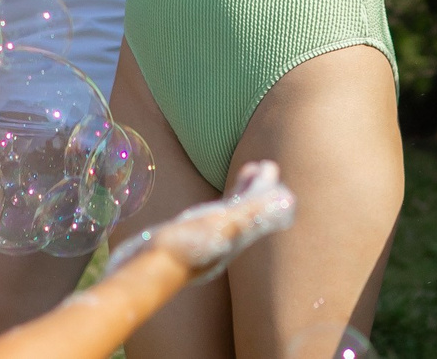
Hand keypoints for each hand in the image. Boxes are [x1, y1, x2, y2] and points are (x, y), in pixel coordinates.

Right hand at [104, 161, 295, 281]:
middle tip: (262, 166)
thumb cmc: (185, 248)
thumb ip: (253, 212)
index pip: (259, 208)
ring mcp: (207, 241)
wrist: (150, 271)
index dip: (265, 188)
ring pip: (230, 214)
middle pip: (247, 210)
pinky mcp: (189, 241)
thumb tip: (287, 200)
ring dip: (240, 193)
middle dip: (255, 188)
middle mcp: (225, 238)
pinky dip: (220, 204)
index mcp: (237, 233)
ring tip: (246, 172)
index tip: (269, 166)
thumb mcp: (222, 225)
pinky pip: (212, 219)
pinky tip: (210, 204)